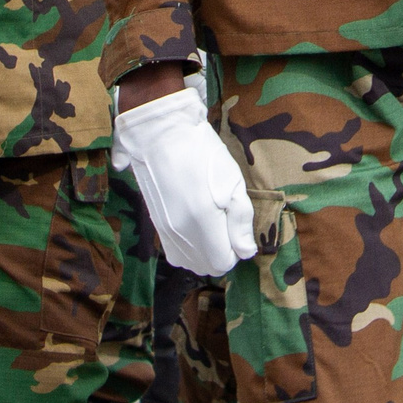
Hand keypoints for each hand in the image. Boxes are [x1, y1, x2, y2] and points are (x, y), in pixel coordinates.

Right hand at [112, 85, 254, 275]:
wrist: (161, 135)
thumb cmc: (202, 153)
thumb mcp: (232, 182)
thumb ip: (241, 221)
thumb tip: (246, 252)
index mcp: (202, 222)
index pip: (222, 263)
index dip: (235, 251)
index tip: (237, 230)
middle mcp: (180, 233)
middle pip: (206, 267)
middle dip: (221, 254)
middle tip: (226, 225)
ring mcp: (164, 230)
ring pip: (189, 262)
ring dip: (204, 252)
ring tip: (211, 225)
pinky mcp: (156, 224)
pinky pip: (174, 252)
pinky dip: (189, 247)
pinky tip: (195, 224)